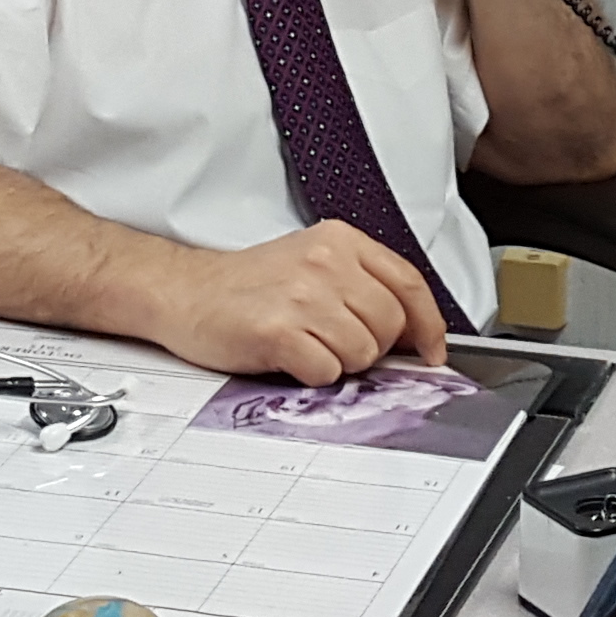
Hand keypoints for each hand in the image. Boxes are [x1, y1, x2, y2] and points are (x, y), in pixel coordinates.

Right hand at [147, 221, 449, 380]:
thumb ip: (360, 286)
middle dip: (373, 348)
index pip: (409, 283)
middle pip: (390, 325)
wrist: (184, 292)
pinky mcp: (279, 331)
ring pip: (363, 354)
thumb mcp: (311, 264)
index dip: (428, 324)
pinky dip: (313, 375)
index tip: (431, 350)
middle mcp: (325, 262)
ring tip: (307, 345)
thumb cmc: (247, 286)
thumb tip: (413, 335)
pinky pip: (327, 372)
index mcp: (339, 241)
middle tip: (337, 343)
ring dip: (340, 363)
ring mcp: (302, 296)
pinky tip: (290, 357)